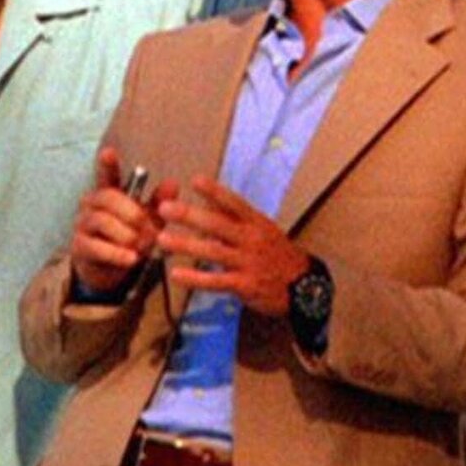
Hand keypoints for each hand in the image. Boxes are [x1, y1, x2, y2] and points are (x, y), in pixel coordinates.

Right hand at [69, 147, 177, 294]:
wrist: (108, 269)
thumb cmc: (128, 237)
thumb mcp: (147, 220)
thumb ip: (158, 203)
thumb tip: (173, 183)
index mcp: (107, 193)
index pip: (106, 175)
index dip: (107, 164)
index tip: (108, 152)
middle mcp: (91, 204)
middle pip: (108, 197)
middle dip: (132, 213)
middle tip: (151, 230)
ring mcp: (82, 224)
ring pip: (103, 221)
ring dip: (127, 235)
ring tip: (142, 247)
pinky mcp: (79, 246)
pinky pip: (97, 246)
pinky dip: (117, 253)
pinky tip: (132, 259)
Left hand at [156, 177, 309, 316]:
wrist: (303, 285)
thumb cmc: (275, 252)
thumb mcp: (261, 227)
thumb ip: (234, 214)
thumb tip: (208, 193)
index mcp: (255, 222)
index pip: (235, 203)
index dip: (215, 192)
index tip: (195, 180)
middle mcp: (252, 239)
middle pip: (219, 225)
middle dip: (190, 215)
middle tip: (165, 208)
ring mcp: (249, 262)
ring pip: (214, 252)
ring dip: (186, 245)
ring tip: (162, 239)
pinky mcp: (245, 285)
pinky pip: (216, 281)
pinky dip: (195, 278)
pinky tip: (176, 275)